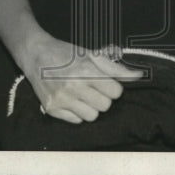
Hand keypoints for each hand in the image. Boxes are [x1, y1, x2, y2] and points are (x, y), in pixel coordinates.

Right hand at [17, 36, 142, 123]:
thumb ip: (115, 68)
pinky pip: (76, 121)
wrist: (35, 54)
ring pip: (92, 116)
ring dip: (91, 107)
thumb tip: (138, 76)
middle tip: (94, 88)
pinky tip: (72, 100)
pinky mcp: (52, 109)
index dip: (113, 87)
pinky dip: (77, 112)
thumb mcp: (91, 55)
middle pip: (105, 106)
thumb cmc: (66, 53)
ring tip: (83, 95)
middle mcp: (73, 86)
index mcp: (85, 71)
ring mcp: (62, 99)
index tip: (106, 82)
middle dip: (103, 97)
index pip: (115, 92)